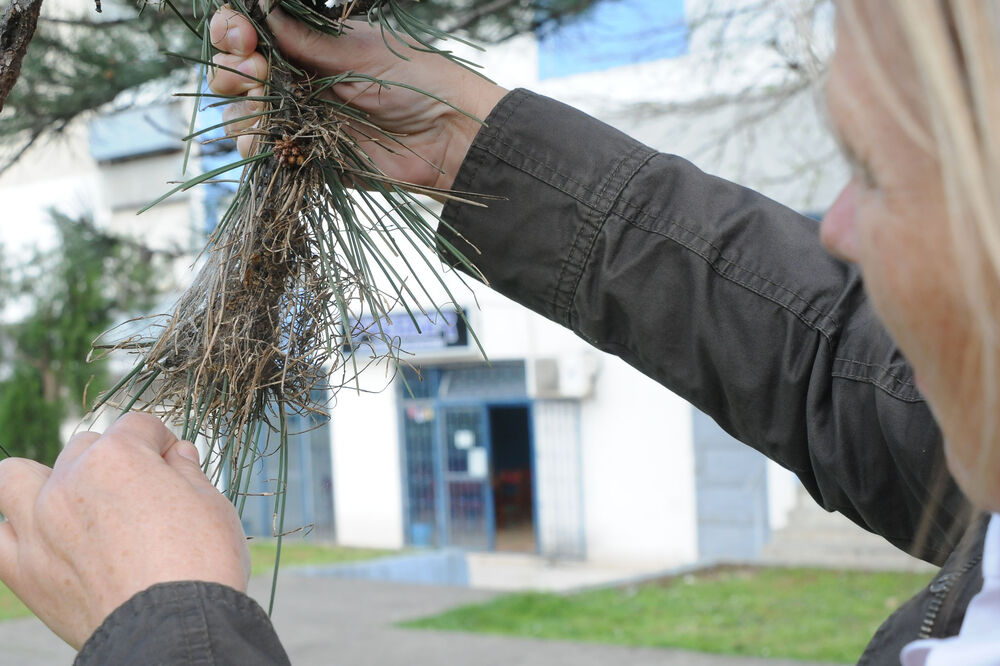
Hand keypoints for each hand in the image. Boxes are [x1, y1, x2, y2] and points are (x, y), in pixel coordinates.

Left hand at [0, 413, 250, 649]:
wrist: (174, 631)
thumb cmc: (202, 563)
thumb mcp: (212, 504)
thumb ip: (188, 472)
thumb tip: (177, 454)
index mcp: (118, 456)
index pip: (138, 427)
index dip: (162, 443)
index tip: (176, 465)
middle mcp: (70, 480)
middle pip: (84, 448)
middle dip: (112, 461)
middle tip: (138, 494)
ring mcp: (38, 524)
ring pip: (15, 477)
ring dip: (39, 481)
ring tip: (68, 502)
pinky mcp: (23, 570)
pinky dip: (11, 534)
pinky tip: (38, 539)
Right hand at [208, 5, 507, 190]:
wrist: (449, 136)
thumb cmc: (417, 81)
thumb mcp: (360, 50)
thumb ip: (306, 38)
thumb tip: (261, 7)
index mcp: (309, 46)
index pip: (250, 34)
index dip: (233, 32)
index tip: (243, 36)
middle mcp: (297, 81)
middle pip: (235, 74)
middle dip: (231, 70)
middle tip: (257, 72)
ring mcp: (300, 120)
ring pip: (241, 114)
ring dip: (240, 109)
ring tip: (262, 106)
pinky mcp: (309, 156)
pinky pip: (266, 153)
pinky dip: (255, 145)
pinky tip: (264, 139)